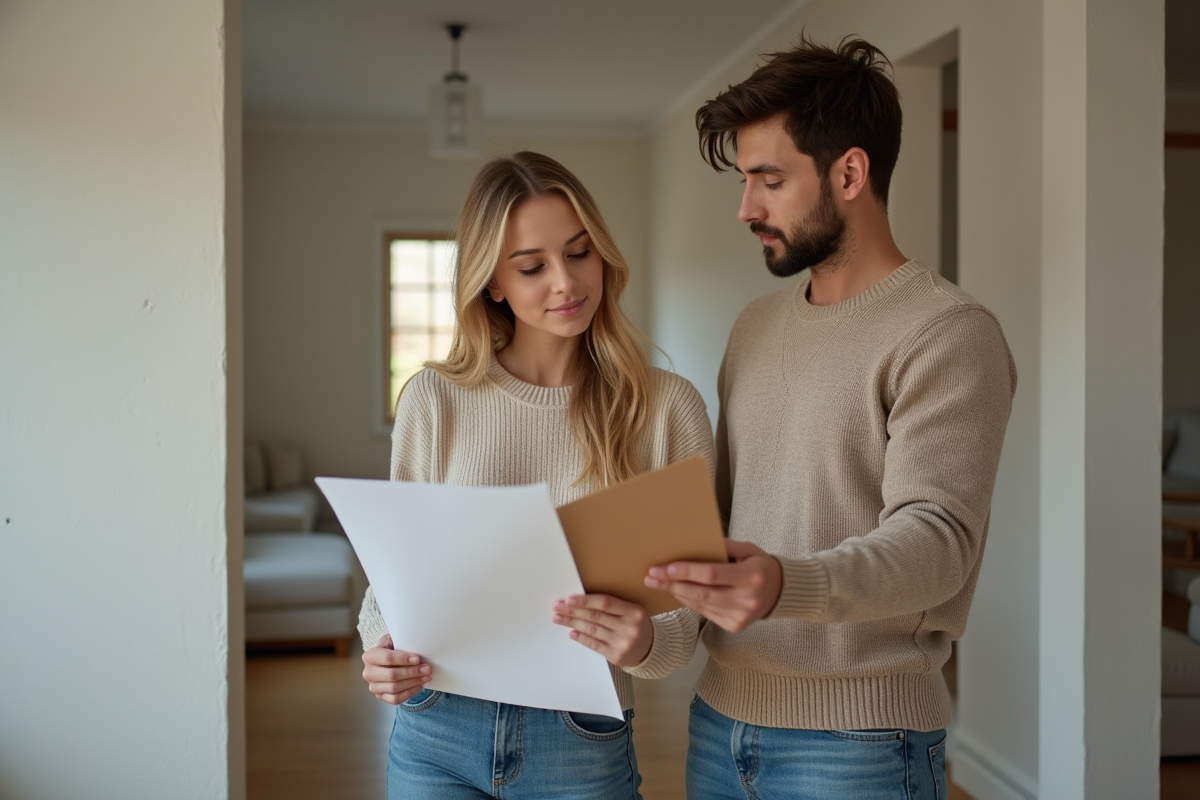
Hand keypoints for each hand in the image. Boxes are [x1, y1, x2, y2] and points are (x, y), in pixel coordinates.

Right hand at [361, 634, 432, 703]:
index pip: (387, 658)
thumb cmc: (391, 650)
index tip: (417, 659)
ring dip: (413, 682)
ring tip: (426, 677)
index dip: (403, 659)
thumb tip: (413, 643)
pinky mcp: (380, 697)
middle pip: (392, 675)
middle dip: (412, 672)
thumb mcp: (392, 641)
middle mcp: (368, 673)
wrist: (385, 663)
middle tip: (427, 669)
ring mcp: (373, 687)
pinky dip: (410, 693)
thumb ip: (399, 640)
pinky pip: (396, 699)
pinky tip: (419, 685)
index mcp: (369, 656)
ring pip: (395, 688)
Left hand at [551, 594, 653, 666]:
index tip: (569, 599)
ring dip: (572, 623)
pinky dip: (581, 638)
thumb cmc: (636, 625)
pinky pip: (594, 644)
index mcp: (634, 611)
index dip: (585, 600)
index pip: (605, 603)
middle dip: (573, 611)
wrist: (650, 649)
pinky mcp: (616, 656)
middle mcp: (629, 627)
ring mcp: (623, 643)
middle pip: (595, 616)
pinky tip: (571, 632)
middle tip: (557, 607)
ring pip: (592, 630)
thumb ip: (613, 606)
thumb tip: (581, 601)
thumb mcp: (632, 611)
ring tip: (558, 618)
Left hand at [644, 539, 781, 632]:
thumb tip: (695, 543)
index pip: (713, 574)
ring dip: (677, 593)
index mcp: (752, 577)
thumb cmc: (760, 566)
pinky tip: (677, 592)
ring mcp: (740, 616)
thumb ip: (724, 546)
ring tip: (658, 583)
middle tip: (651, 577)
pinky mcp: (734, 626)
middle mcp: (747, 599)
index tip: (666, 568)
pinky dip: (689, 602)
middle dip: (673, 584)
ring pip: (701, 605)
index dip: (687, 572)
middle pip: (701, 593)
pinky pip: (705, 613)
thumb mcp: (748, 549)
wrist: (780, 593)